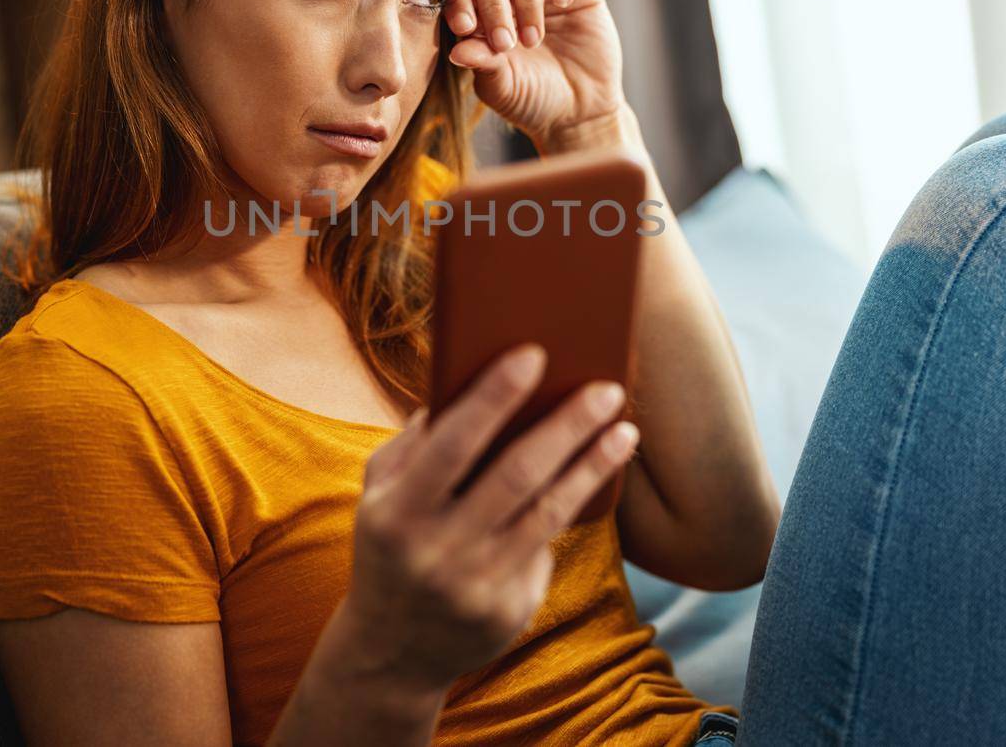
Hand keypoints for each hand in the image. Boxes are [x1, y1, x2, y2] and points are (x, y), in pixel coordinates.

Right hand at [338, 343, 640, 696]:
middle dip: (567, 426)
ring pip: (548, 512)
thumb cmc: (390, 544)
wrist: (391, 651)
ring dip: (592, 465)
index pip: (453, 443)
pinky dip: (571, 505)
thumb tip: (466, 384)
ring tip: (625, 429)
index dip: (495, 396)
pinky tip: (596, 474)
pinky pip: (547, 546)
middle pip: (517, 475)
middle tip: (607, 388)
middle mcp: (435, 551)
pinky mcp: (508, 611)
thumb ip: (413, 443)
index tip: (535, 354)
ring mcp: (475, 586)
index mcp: (397, 511)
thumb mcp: (379, 494)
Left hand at [443, 0, 628, 151]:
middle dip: (493, 5)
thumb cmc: (532, 98)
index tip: (464, 27)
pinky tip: (564, 2)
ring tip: (532, 39)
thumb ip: (481, 64)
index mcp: (482, 14)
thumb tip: (456, 51)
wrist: (579, 111)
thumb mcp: (502, 87)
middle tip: (505, 43)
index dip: (460, 2)